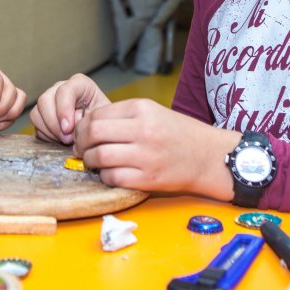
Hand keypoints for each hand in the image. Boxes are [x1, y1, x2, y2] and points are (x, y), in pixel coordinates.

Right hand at [30, 74, 109, 144]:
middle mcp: (60, 88)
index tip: (68, 128)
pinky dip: (46, 135)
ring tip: (65, 140)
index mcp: (79, 84)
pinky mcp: (42, 115)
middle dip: (54, 123)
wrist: (99, 128)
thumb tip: (68, 128)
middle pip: (45, 100)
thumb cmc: (103, 121)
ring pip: (37, 113)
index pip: (65, 90)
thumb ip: (86, 120)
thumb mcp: (102, 118)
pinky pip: (36, 125)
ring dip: (49, 131)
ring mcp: (49, 101)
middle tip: (67, 139)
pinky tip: (59, 140)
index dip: (64, 109)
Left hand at [74, 98, 235, 196]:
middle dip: (80, 142)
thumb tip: (88, 125)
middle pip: (94, 133)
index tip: (80, 133)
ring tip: (92, 161)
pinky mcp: (148, 179)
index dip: (82, 125)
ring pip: (99, 156)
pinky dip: (104, 176)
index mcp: (142, 109)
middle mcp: (143, 130)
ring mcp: (145, 156)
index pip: (97, 114)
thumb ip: (123, 116)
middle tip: (80, 147)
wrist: (210, 157)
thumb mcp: (153, 112)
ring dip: (89, 161)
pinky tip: (109, 173)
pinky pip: (113, 178)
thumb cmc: (179, 133)